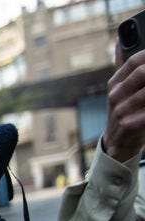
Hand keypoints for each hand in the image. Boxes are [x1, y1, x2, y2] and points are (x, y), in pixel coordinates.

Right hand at [104, 43, 144, 162]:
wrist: (118, 144)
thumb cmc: (126, 113)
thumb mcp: (121, 88)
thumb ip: (122, 64)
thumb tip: (118, 40)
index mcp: (115, 84)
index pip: (134, 61)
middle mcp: (116, 95)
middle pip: (142, 72)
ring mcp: (121, 110)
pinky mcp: (128, 124)